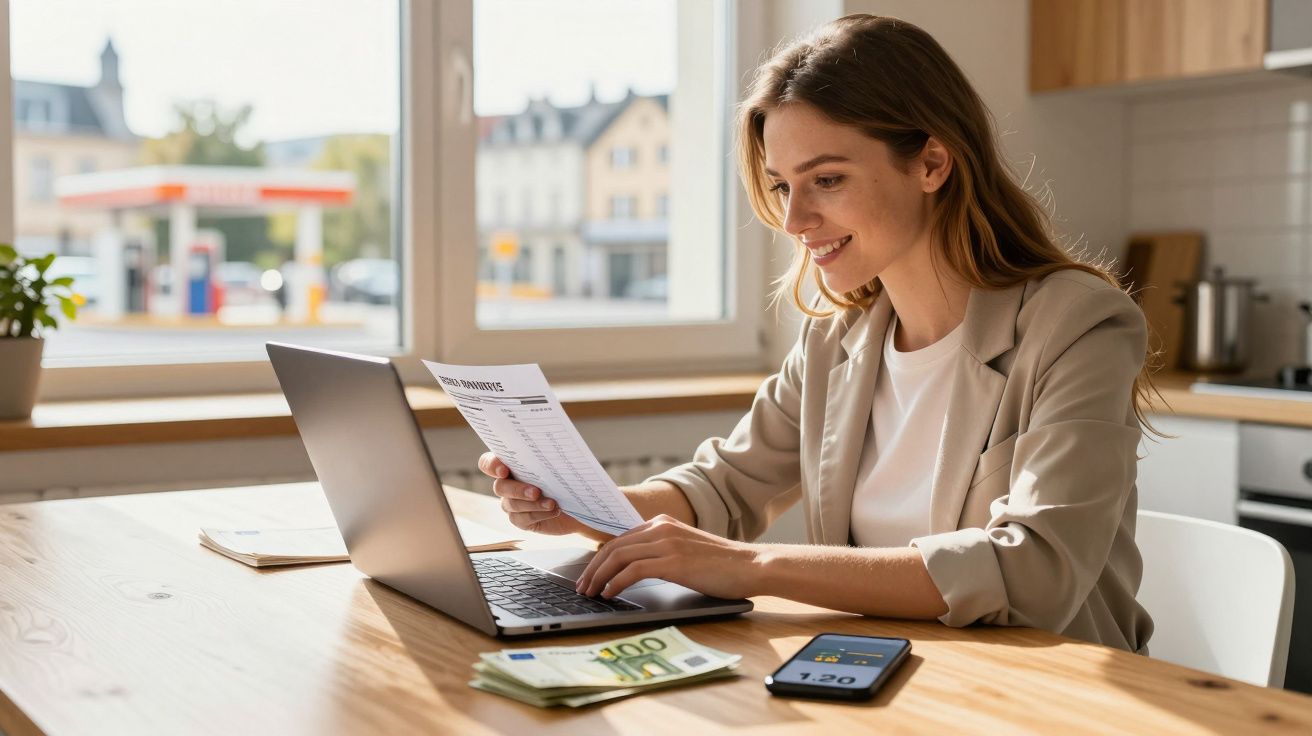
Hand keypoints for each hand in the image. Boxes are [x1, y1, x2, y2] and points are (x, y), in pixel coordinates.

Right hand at [477, 452, 603, 538]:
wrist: (577, 499)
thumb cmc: (564, 475)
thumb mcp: (558, 462)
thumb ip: (548, 455)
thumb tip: (552, 446)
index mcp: (510, 465)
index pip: (488, 463)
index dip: (491, 466)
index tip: (503, 470)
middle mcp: (506, 484)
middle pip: (499, 487)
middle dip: (518, 489)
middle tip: (536, 491)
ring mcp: (511, 503)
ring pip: (512, 505)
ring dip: (533, 504)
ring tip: (552, 503)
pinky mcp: (521, 520)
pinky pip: (522, 519)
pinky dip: (539, 514)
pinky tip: (553, 510)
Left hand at [574, 515, 762, 599]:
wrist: (751, 565)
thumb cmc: (722, 565)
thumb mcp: (686, 550)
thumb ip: (662, 552)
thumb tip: (634, 569)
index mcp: (663, 523)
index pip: (620, 538)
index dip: (600, 557)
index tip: (590, 574)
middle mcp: (661, 528)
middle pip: (613, 546)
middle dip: (592, 568)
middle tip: (582, 586)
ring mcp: (667, 543)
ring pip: (618, 556)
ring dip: (598, 577)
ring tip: (589, 593)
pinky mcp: (673, 561)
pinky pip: (633, 571)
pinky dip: (615, 583)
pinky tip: (609, 594)